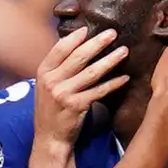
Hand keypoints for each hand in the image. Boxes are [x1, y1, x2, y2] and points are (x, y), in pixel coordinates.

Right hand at [31, 26, 129, 147]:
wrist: (50, 138)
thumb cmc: (51, 110)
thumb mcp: (47, 86)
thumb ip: (58, 68)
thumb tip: (77, 46)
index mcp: (43, 72)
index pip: (60, 48)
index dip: (75, 37)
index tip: (88, 29)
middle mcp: (52, 81)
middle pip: (78, 57)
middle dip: (97, 43)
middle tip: (113, 33)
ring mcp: (64, 94)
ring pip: (91, 72)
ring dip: (110, 60)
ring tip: (124, 51)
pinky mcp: (76, 106)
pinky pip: (99, 91)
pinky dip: (113, 84)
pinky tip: (124, 78)